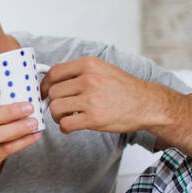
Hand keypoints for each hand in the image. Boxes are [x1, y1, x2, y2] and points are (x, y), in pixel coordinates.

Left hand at [41, 56, 173, 134]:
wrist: (147, 104)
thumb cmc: (124, 89)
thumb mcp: (103, 70)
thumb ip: (79, 73)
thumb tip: (52, 81)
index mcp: (89, 65)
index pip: (54, 73)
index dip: (44, 84)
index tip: (44, 93)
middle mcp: (89, 79)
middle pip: (53, 92)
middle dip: (53, 102)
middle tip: (61, 108)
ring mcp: (91, 99)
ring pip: (55, 108)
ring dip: (58, 116)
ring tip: (68, 117)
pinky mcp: (94, 118)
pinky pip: (65, 124)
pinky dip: (65, 127)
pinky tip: (72, 126)